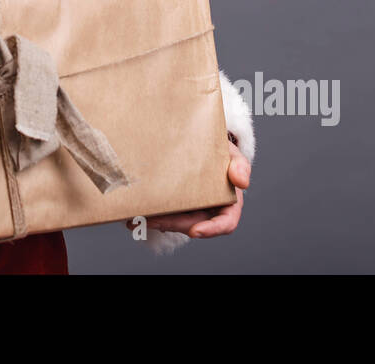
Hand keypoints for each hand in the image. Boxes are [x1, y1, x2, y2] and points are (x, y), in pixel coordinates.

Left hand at [126, 141, 250, 238]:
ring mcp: (190, 209)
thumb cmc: (221, 152)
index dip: (211, 229)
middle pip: (192, 224)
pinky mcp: (173, 204)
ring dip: (155, 222)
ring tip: (135, 218)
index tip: (194, 231)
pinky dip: (148, 215)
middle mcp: (209, 211)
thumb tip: (242, 181)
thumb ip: (240, 166)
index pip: (225, 223)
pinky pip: (162, 213)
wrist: (202, 142)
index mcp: (228, 204)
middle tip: (152, 221)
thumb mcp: (233, 155)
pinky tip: (131, 215)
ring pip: (174, 221)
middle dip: (172, 225)